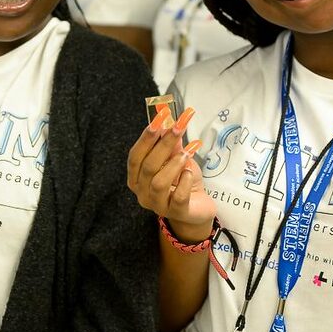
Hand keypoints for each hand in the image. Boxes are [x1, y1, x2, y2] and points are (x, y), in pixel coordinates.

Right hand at [128, 107, 216, 241]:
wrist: (197, 206)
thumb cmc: (182, 180)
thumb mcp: (177, 158)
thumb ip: (171, 143)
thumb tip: (169, 120)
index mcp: (136, 177)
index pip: (135, 156)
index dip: (146, 137)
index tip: (159, 118)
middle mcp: (142, 192)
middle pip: (148, 166)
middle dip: (163, 144)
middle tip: (178, 127)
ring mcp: (157, 205)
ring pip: (159, 182)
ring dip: (173, 164)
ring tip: (187, 153)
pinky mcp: (176, 213)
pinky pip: (177, 197)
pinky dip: (183, 182)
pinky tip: (189, 173)